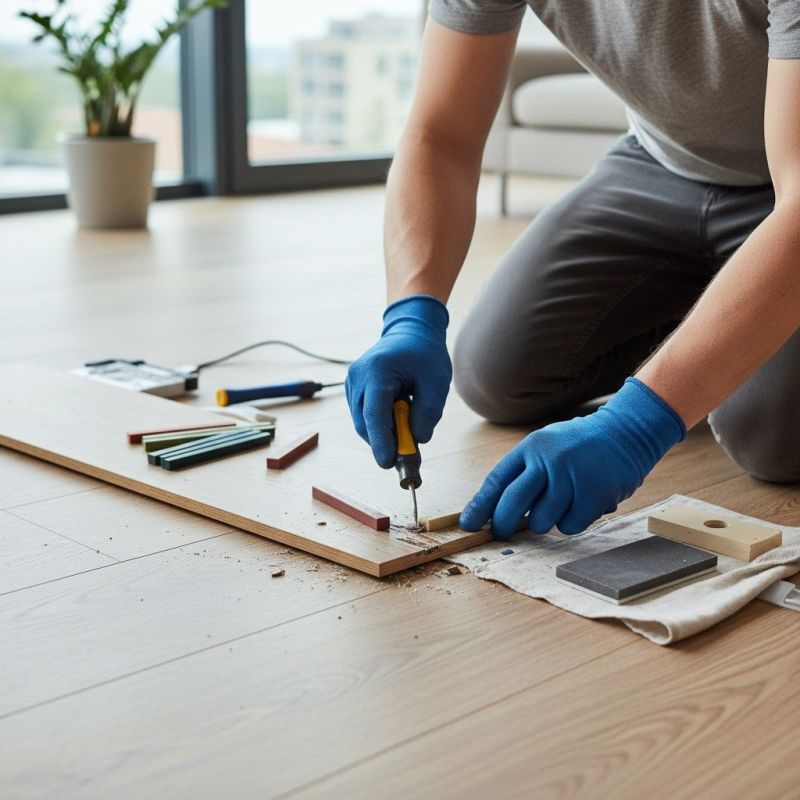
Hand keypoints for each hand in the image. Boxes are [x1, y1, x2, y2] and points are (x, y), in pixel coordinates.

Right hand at [346, 295, 451, 467]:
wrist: (410, 332)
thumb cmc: (425, 354)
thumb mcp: (436, 381)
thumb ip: (428, 411)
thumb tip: (418, 439)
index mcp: (377, 370)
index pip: (375, 413)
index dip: (381, 441)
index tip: (388, 463)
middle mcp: (358, 377)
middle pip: (365, 423)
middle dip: (385, 443)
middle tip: (409, 456)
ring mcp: (352, 383)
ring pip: (364, 423)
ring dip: (384, 434)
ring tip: (409, 429)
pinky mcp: (354, 390)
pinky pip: (365, 417)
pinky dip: (380, 426)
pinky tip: (399, 419)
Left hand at [460, 378, 685, 537]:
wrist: (627, 432)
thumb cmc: (580, 446)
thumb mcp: (546, 446)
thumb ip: (524, 473)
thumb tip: (494, 510)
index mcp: (531, 447)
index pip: (497, 481)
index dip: (480, 506)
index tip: (469, 525)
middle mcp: (548, 460)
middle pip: (512, 504)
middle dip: (503, 525)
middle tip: (502, 533)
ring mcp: (571, 477)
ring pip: (540, 521)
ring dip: (545, 522)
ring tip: (560, 504)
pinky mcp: (594, 493)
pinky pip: (569, 526)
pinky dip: (571, 523)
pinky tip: (582, 505)